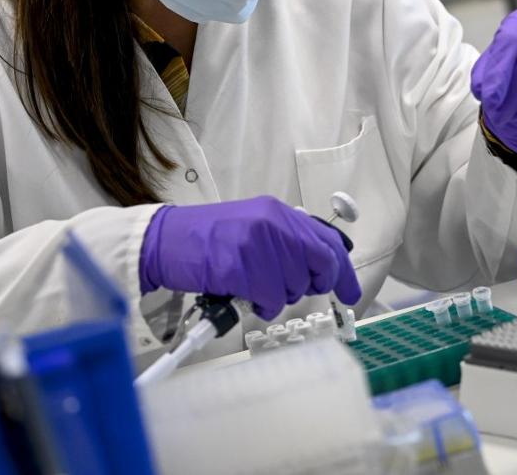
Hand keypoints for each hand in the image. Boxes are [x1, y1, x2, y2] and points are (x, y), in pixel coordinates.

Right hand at [138, 195, 361, 319]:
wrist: (165, 240)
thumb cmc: (207, 240)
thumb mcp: (253, 228)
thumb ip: (286, 242)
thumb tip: (322, 269)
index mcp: (278, 212)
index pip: (327, 242)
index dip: (343, 272)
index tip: (351, 293)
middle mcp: (272, 223)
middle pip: (318, 266)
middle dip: (310, 285)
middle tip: (286, 289)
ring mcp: (256, 243)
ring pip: (295, 286)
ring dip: (278, 296)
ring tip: (254, 287)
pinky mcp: (239, 265)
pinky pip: (270, 297)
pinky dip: (262, 305)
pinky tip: (246, 296)